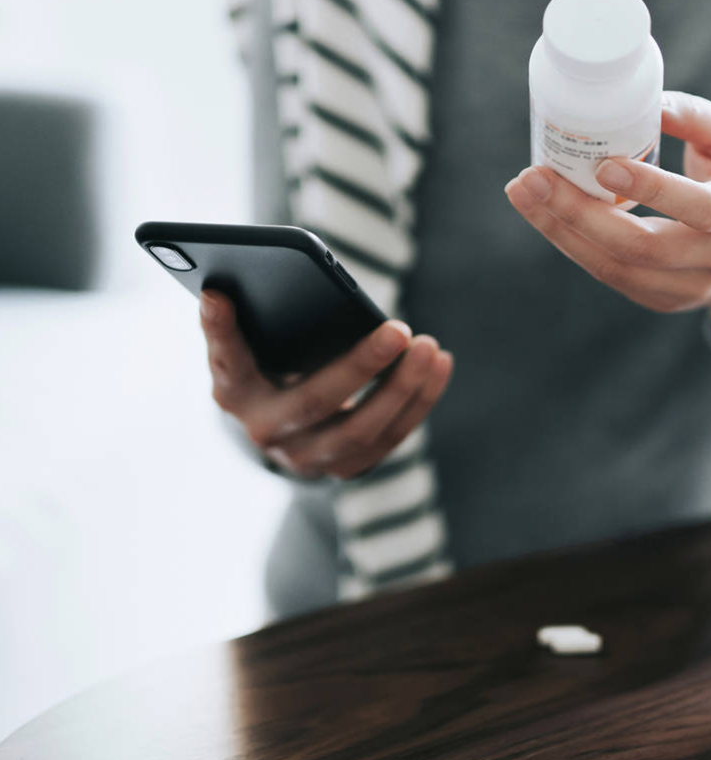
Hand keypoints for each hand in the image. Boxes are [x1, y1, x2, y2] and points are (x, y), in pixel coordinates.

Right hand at [198, 291, 453, 477]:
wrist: (285, 426)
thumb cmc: (273, 366)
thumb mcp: (253, 346)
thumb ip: (242, 324)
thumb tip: (220, 292)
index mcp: (235, 393)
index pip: (228, 361)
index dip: (221, 333)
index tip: (220, 295)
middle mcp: (267, 432)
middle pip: (316, 402)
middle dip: (361, 366)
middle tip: (399, 329)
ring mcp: (308, 457)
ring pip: (363, 429)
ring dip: (403, 388)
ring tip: (429, 347)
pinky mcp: (346, 467)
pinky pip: (392, 438)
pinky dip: (420, 400)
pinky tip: (441, 364)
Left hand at [505, 90, 710, 347]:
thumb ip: (695, 115)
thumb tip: (644, 99)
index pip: (703, 209)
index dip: (653, 190)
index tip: (605, 164)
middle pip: (644, 247)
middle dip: (581, 213)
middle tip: (535, 177)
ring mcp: (689, 288)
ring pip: (616, 267)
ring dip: (561, 230)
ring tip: (524, 191)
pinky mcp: (661, 300)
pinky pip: (608, 274)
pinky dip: (570, 243)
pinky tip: (543, 212)